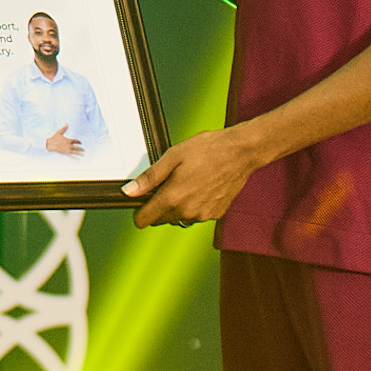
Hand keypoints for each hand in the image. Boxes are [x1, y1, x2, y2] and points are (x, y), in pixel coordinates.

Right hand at [44, 126, 84, 157]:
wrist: (49, 144)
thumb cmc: (54, 138)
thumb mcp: (59, 132)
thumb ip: (64, 128)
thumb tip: (67, 123)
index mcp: (68, 140)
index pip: (75, 141)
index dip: (79, 142)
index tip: (81, 142)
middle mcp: (69, 145)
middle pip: (77, 147)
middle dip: (81, 149)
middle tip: (84, 150)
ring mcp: (67, 150)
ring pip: (75, 152)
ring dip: (80, 153)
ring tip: (83, 155)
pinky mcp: (65, 153)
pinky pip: (71, 156)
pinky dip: (75, 158)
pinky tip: (78, 159)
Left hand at [125, 128, 262, 226]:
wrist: (240, 152)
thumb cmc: (209, 150)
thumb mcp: (172, 156)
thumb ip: (149, 178)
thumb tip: (129, 191)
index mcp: (172, 197)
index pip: (145, 220)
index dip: (139, 212)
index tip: (141, 204)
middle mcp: (187, 211)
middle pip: (161, 219)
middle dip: (159, 206)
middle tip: (168, 184)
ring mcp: (202, 215)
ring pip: (179, 218)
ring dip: (178, 207)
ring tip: (188, 183)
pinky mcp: (215, 214)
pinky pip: (197, 215)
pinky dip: (194, 205)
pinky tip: (201, 187)